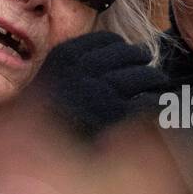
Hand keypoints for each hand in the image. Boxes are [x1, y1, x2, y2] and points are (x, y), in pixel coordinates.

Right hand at [28, 31, 168, 139]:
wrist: (33, 153)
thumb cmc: (40, 121)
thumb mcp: (48, 83)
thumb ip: (73, 68)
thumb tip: (109, 56)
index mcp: (65, 57)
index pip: (105, 40)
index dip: (120, 45)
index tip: (126, 51)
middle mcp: (84, 70)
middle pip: (127, 54)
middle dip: (141, 57)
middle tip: (147, 63)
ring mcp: (101, 91)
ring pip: (142, 75)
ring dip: (154, 77)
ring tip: (159, 80)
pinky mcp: (116, 116)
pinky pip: (147, 102)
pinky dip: (155, 102)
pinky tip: (158, 105)